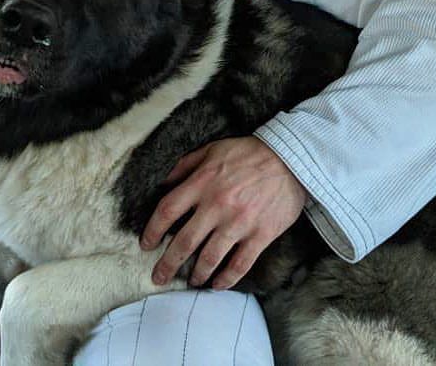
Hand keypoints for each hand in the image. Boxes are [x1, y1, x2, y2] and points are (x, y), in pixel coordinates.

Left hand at [140, 136, 305, 289]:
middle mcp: (216, 205)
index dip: (153, 230)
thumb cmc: (247, 153)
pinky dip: (227, 279)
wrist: (290, 159)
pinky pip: (240, 264)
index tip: (146, 244)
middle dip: (168, 263)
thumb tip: (163, 183)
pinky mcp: (260, 235)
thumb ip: (185, 166)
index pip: (168, 210)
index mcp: (202, 183)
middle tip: (158, 276)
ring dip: (196, 273)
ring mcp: (239, 222)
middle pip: (184, 241)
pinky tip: (217, 286)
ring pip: (210, 257)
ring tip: (190, 281)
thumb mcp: (211, 150)